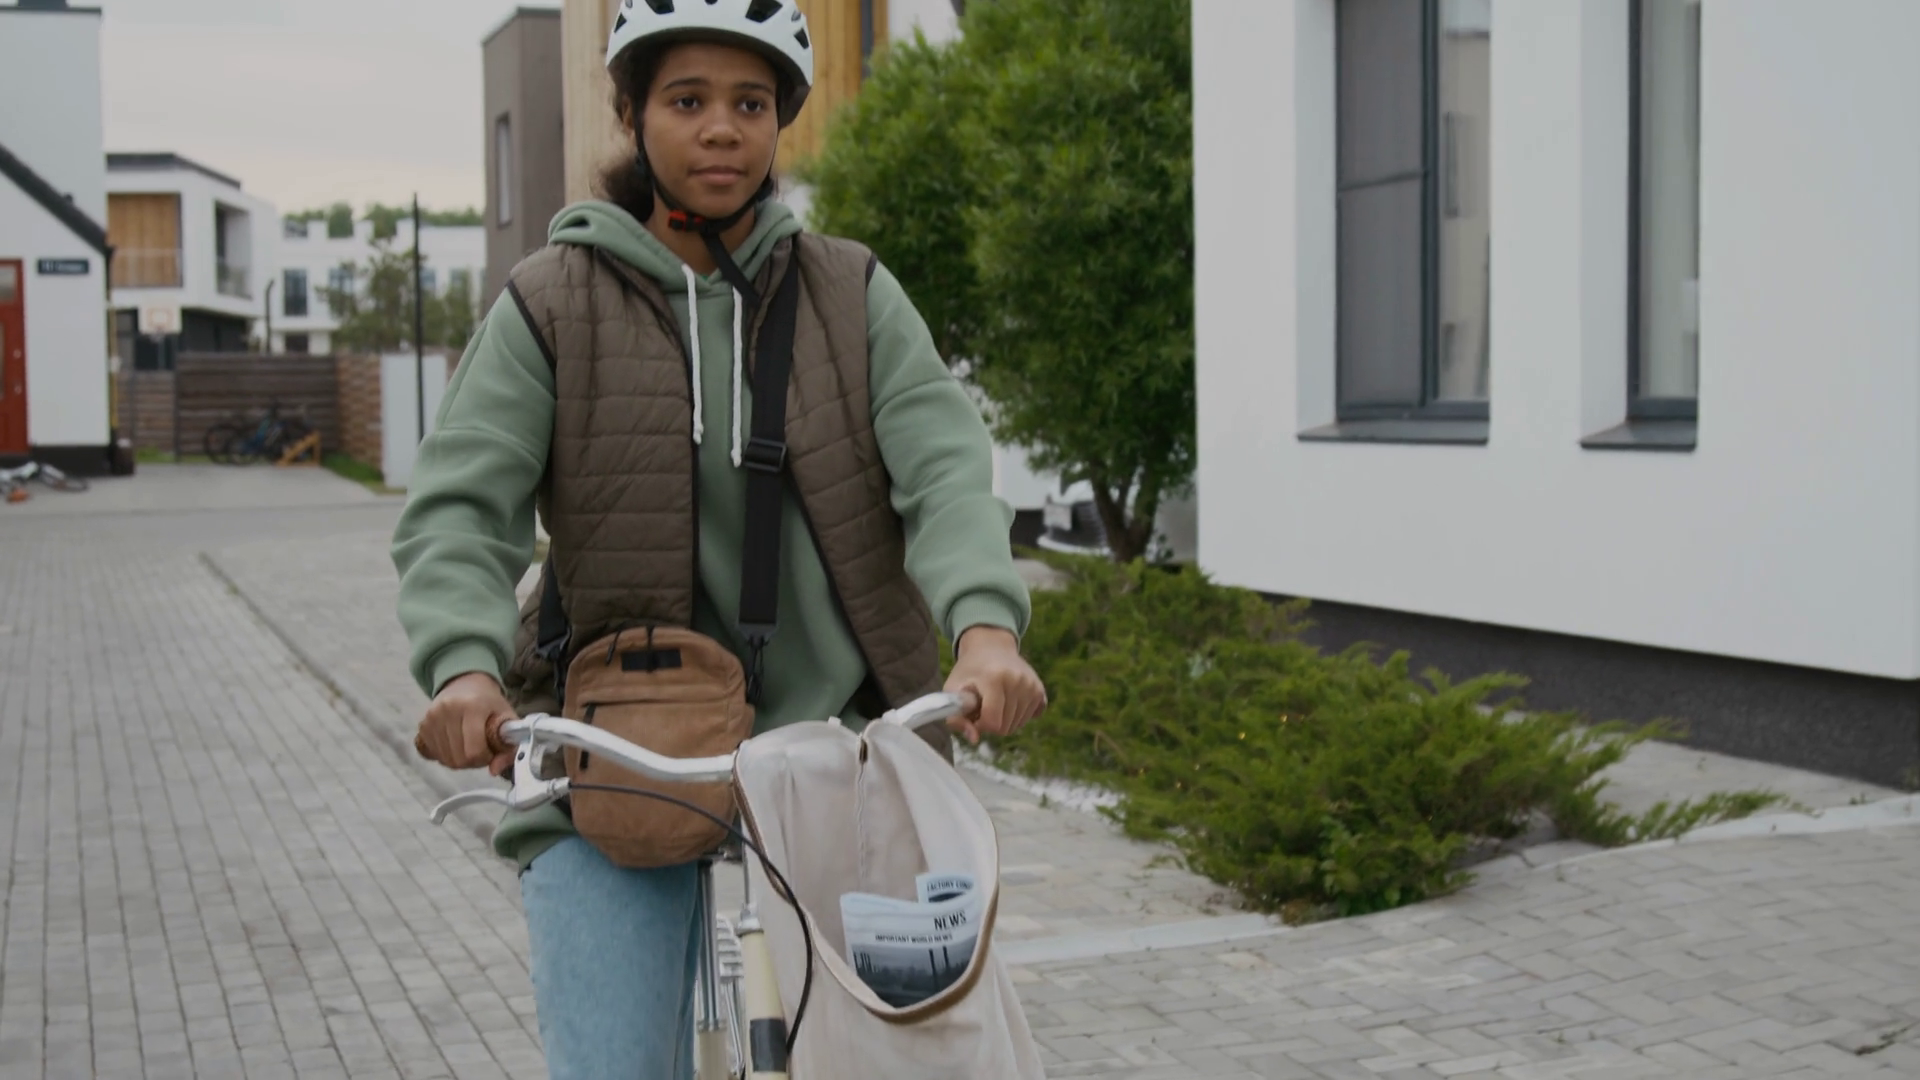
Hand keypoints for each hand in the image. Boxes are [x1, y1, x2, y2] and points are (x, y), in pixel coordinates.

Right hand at [415, 672, 517, 775]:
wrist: (464, 683)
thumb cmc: (489, 703)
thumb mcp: (506, 719)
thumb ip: (508, 747)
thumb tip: (495, 771)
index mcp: (472, 706)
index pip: (474, 750)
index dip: (485, 758)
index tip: (491, 751)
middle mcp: (448, 710)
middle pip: (459, 758)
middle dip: (473, 762)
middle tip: (481, 751)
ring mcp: (432, 718)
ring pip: (446, 760)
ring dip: (460, 760)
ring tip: (469, 747)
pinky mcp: (422, 725)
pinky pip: (435, 755)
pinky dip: (447, 756)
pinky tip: (456, 745)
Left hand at [943, 626, 1045, 745]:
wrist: (990, 647)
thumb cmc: (969, 671)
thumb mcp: (953, 689)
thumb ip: (957, 717)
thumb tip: (975, 739)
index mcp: (994, 679)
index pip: (993, 722)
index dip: (980, 724)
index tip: (974, 714)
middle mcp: (1017, 680)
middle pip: (1005, 727)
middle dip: (992, 723)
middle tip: (983, 705)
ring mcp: (1031, 684)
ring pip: (1018, 725)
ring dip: (1005, 719)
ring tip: (995, 700)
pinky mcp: (1040, 689)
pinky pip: (1031, 717)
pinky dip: (1019, 715)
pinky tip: (1010, 700)